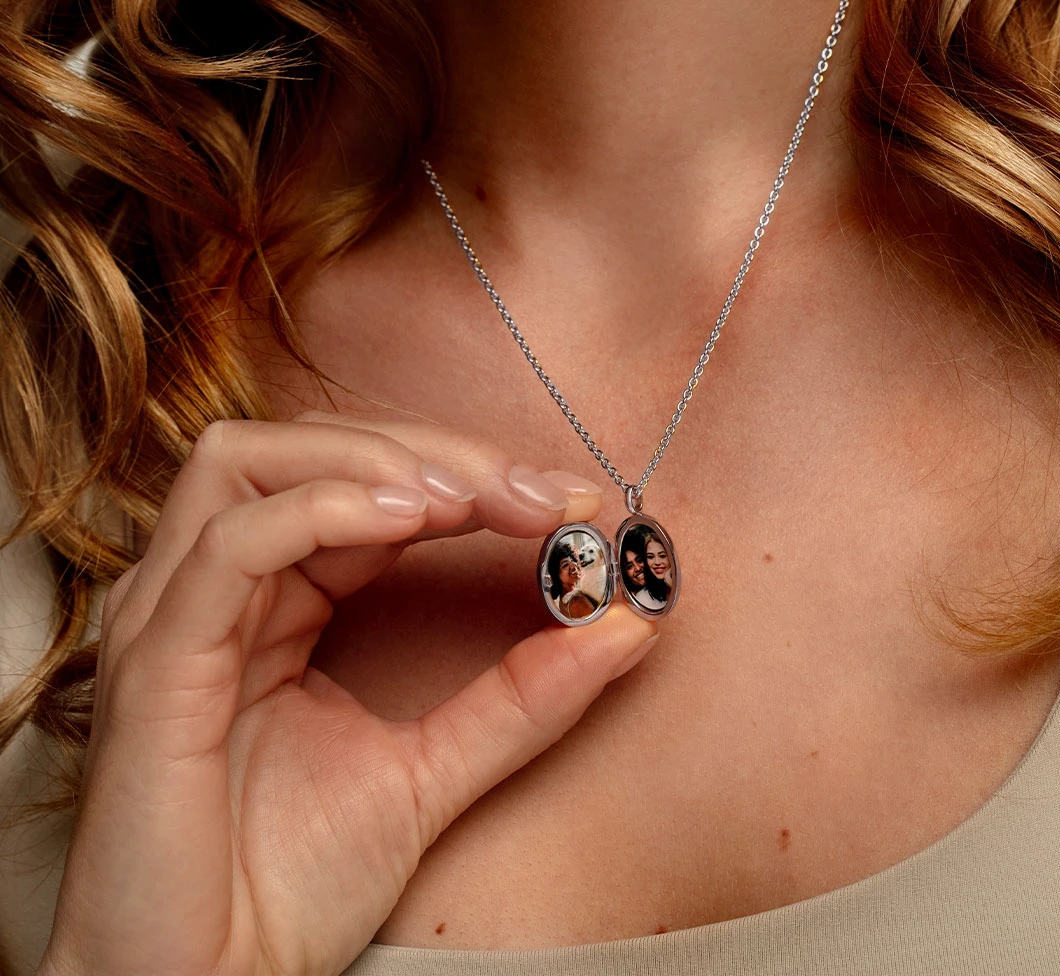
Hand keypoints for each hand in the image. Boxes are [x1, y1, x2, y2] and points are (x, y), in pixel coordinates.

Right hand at [39, 415, 657, 975]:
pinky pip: (230, 544)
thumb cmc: (294, 886)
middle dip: (435, 453)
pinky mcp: (155, 664)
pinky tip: (407, 521)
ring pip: (252, 461)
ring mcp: (175, 617)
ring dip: (372, 460)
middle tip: (538, 494)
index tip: (570, 499)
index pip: (366, 485)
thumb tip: (629, 623)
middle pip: (313, 447)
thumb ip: (524, 694)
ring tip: (466, 501)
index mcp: (276, 602)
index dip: (470, 474)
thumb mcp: (436, 769)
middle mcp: (217, 591)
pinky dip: (323, 510)